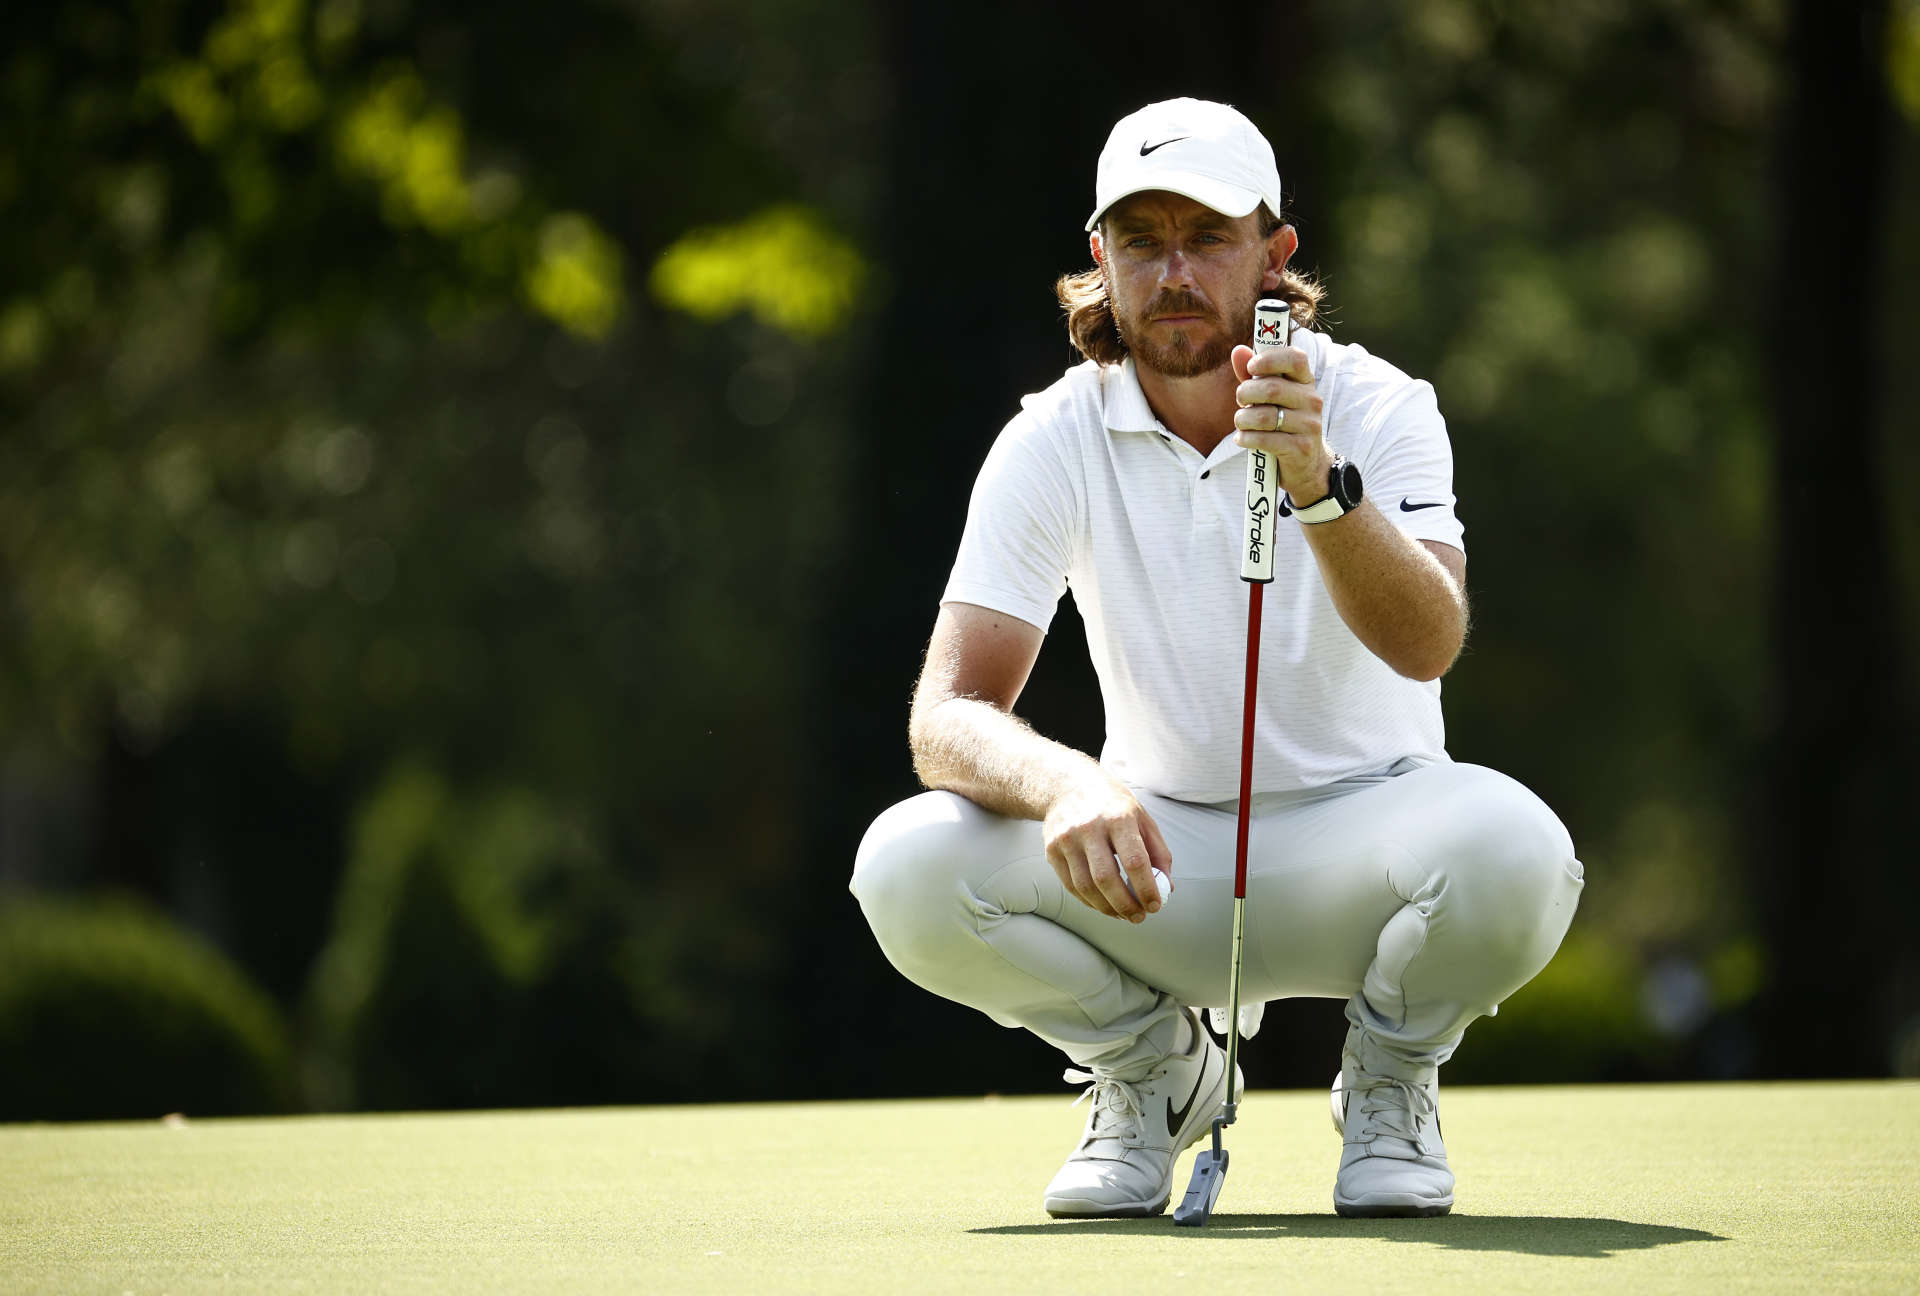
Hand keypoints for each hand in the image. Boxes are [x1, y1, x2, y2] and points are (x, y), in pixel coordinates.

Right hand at [1042, 775, 1173, 921]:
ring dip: (1107, 908)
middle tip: (1139, 917)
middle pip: (1107, 878)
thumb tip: (1167, 887)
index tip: (1155, 905)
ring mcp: (1067, 839)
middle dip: (1126, 905)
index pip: (1135, 861)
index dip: (1146, 889)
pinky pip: (1071, 886)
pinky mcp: (1052, 850)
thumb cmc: (1112, 805)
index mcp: (1118, 817)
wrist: (1067, 785)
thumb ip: (1158, 852)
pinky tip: (1103, 904)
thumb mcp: (1141, 818)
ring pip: (1086, 887)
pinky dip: (1089, 901)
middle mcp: (1089, 827)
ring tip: (1122, 914)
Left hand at [1231, 343, 1330, 504]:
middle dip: (1245, 393)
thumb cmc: (1283, 424)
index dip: (1270, 358)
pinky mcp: (1299, 448)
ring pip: (1263, 416)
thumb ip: (1254, 375)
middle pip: (1271, 388)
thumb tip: (1238, 350)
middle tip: (1241, 400)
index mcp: (1306, 382)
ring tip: (1241, 422)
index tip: (1251, 367)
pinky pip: (1263, 439)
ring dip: (1242, 419)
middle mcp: (1312, 401)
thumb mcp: (1270, 398)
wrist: (1307, 465)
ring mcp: (1308, 425)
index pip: (1296, 358)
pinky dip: (1245, 438)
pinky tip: (1242, 438)